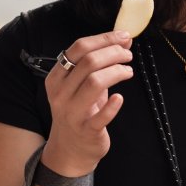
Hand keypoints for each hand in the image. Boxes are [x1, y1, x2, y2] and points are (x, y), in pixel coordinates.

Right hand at [41, 30, 133, 175]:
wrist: (70, 149)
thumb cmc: (80, 110)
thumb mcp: (83, 84)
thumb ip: (100, 62)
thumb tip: (123, 39)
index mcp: (57, 77)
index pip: (79, 48)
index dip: (104, 38)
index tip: (123, 36)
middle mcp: (61, 93)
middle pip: (89, 62)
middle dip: (114, 52)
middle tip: (128, 54)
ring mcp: (72, 113)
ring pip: (94, 82)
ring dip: (117, 71)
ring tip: (128, 71)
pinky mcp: (86, 131)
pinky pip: (100, 116)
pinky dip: (112, 106)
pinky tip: (120, 98)